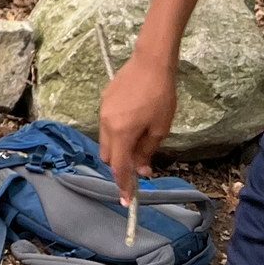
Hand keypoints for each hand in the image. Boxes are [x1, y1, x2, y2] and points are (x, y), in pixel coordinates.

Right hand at [98, 54, 177, 204]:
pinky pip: (106, 126)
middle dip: (120, 168)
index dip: (123, 185)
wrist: (149, 63)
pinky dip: (116, 135)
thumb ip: (146, 151)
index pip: (119, 167)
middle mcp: (106, 124)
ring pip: (105, 141)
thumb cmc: (160, 98)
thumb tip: (141, 170)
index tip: (127, 201)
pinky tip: (132, 127)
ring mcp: (103, 111)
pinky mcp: (104, 101)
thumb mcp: (159, 129)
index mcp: (121, 133)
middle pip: (107, 156)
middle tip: (138, 171)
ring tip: (138, 148)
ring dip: (118, 151)